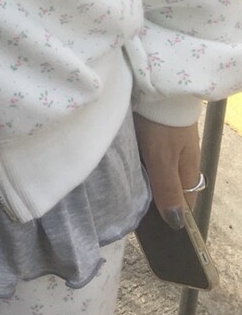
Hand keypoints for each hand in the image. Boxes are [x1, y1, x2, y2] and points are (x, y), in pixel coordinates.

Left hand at [133, 114, 201, 229]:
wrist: (156, 84)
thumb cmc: (161, 125)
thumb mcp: (162, 159)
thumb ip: (167, 188)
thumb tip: (177, 224)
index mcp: (189, 171)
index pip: (185, 203)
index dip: (173, 217)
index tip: (155, 230)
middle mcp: (182, 160)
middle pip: (171, 188)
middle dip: (157, 201)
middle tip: (133, 213)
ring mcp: (170, 145)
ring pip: (160, 171)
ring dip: (147, 182)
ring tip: (125, 194)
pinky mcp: (156, 132)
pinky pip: (150, 156)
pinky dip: (141, 164)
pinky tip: (126, 167)